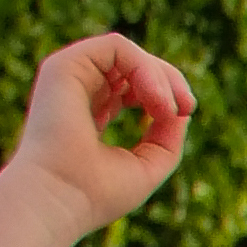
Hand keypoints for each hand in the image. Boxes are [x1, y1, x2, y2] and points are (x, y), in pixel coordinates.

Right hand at [0, 35, 193, 246]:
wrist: (60, 199)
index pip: (134, 86)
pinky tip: (155, 99)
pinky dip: (145, 67)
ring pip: (127, 53)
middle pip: (133, 66)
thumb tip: (179, 109)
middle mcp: (76, 91)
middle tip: (186, 107)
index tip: (183, 114)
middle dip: (170, 80)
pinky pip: (116, 47)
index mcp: (91, 113)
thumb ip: (167, 135)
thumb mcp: (149, 163)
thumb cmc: (99, 192)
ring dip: (161, 75)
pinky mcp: (63, 66)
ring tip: (170, 108)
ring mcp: (68, 77)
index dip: (165, 93)